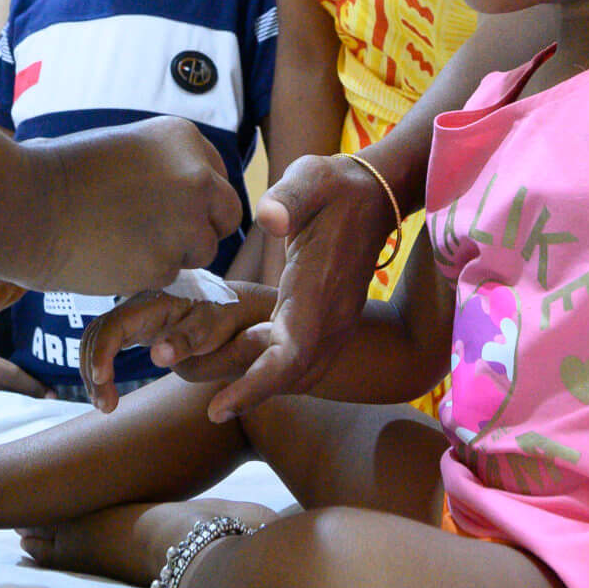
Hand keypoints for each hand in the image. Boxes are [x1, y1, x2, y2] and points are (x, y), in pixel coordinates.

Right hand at [24, 117, 232, 294]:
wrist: (24, 203)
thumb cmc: (59, 173)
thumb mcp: (124, 147)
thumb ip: (163, 169)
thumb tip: (185, 198)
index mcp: (183, 138)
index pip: (217, 176)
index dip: (194, 198)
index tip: (165, 206)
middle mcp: (196, 177)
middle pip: (226, 215)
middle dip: (200, 228)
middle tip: (160, 235)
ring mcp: (185, 221)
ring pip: (202, 251)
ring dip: (174, 254)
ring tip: (124, 243)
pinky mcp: (166, 262)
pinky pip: (171, 276)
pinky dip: (147, 274)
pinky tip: (111, 257)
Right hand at [77, 284, 276, 412]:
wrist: (246, 306)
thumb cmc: (233, 315)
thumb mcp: (217, 327)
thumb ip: (190, 339)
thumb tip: (158, 356)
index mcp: (155, 301)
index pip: (113, 324)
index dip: (101, 353)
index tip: (103, 381)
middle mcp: (140, 304)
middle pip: (98, 332)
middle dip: (93, 368)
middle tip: (106, 406)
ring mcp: (139, 315)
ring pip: (100, 339)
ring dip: (94, 372)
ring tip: (106, 406)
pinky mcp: (142, 328)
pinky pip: (111, 344)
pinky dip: (103, 369)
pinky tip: (109, 394)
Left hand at [204, 153, 399, 422]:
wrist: (376, 193)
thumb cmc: (334, 185)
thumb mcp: (310, 179)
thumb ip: (288, 199)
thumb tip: (269, 218)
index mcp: (319, 290)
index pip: (290, 355)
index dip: (256, 385)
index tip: (220, 407)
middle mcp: (333, 317)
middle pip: (295, 377)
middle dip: (253, 396)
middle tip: (212, 409)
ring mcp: (337, 323)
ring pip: (302, 374)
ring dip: (266, 387)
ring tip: (224, 395)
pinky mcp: (334, 321)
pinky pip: (306, 361)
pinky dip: (278, 373)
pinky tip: (249, 368)